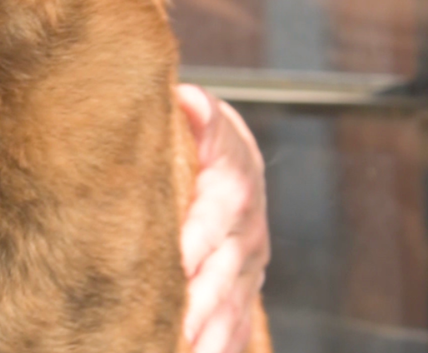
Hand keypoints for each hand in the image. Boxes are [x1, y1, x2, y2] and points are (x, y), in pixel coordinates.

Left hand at [177, 84, 268, 352]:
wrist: (231, 159)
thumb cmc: (201, 137)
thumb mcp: (203, 117)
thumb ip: (198, 113)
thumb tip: (188, 99)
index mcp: (235, 187)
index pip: (216, 216)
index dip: (199, 239)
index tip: (180, 261)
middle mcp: (247, 232)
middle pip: (224, 272)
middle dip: (202, 302)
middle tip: (179, 325)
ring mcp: (247, 266)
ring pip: (232, 307)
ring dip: (212, 335)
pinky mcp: (243, 290)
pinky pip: (237, 324)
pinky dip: (223, 344)